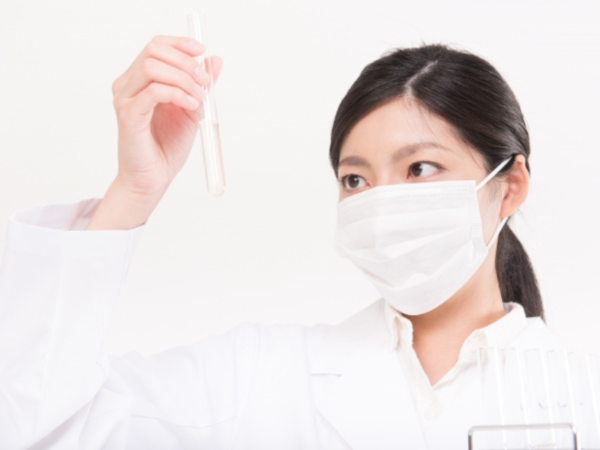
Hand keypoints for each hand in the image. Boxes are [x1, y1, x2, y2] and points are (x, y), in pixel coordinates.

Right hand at [87, 35, 222, 229]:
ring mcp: (125, 99)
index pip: (156, 46)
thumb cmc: (167, 146)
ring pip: (152, 67)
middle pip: (153, 50)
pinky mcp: (128, 115)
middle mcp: (128, 84)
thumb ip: (201, 84)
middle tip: (204, 82)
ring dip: (182, 79)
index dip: (180, 43)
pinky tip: (190, 106)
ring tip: (198, 98)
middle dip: (185, 62)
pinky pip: (153, 92)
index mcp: (140, 80)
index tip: (202, 52)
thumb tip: (214, 60)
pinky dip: (177, 94)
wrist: (154, 177)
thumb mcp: (192, 109)